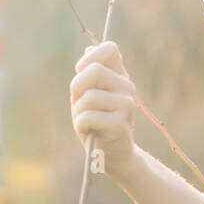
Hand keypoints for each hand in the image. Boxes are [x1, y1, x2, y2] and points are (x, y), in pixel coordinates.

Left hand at [70, 40, 136, 174]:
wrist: (113, 154)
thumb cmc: (97, 122)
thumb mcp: (90, 94)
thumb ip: (89, 74)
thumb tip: (88, 51)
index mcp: (120, 76)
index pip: (110, 49)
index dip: (90, 57)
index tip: (81, 71)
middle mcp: (127, 87)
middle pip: (94, 70)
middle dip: (77, 87)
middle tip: (78, 102)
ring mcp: (126, 105)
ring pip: (89, 97)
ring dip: (78, 111)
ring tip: (86, 121)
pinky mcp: (119, 124)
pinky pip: (87, 117)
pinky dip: (80, 125)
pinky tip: (88, 131)